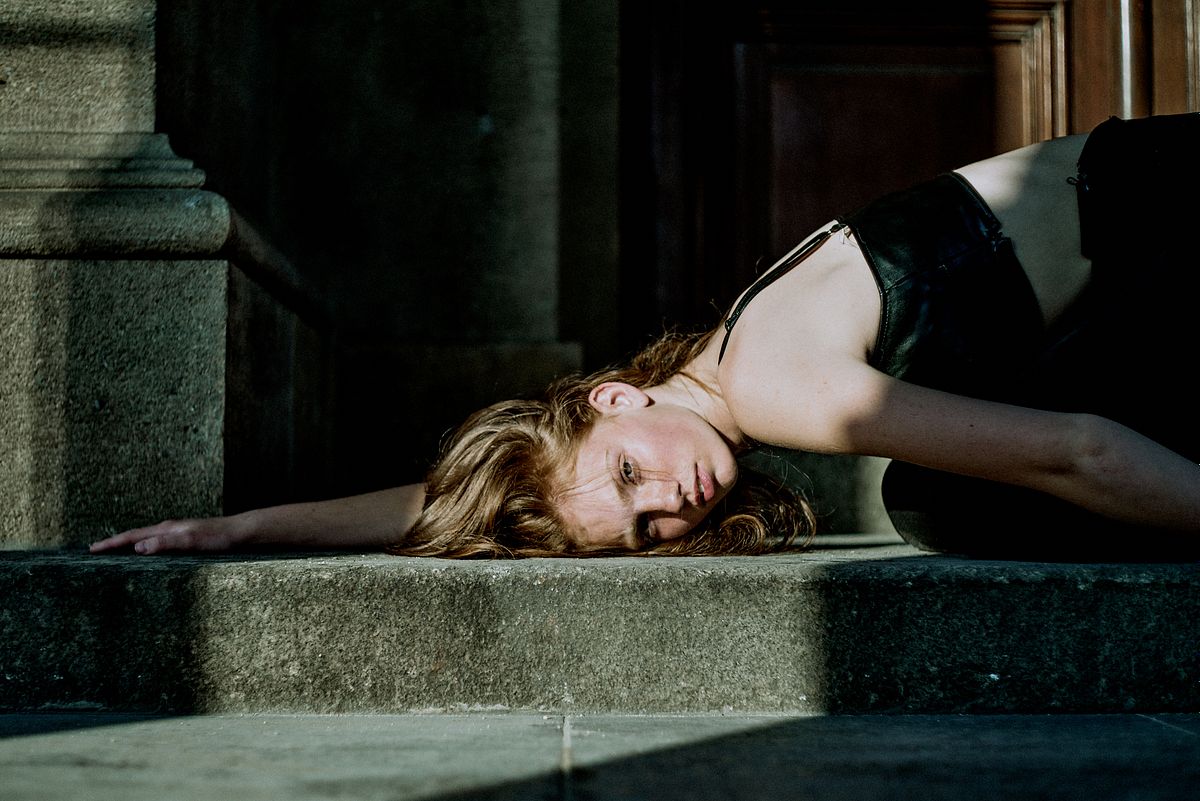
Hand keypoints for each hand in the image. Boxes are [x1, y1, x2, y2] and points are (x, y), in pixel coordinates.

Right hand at [89, 516, 245, 554]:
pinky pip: (156, 544)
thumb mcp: (191, 542)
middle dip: (113, 543)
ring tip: (112, 554)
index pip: (131, 536)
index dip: (110, 543)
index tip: (91, 549)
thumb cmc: (218, 538)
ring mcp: (176, 533)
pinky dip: (143, 548)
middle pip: (134, 536)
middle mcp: (168, 529)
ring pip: (144, 540)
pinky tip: (145, 555)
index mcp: (166, 529)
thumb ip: (165, 544)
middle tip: (94, 552)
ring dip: (127, 546)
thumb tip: (137, 548)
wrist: (240, 532)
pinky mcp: (184, 539)